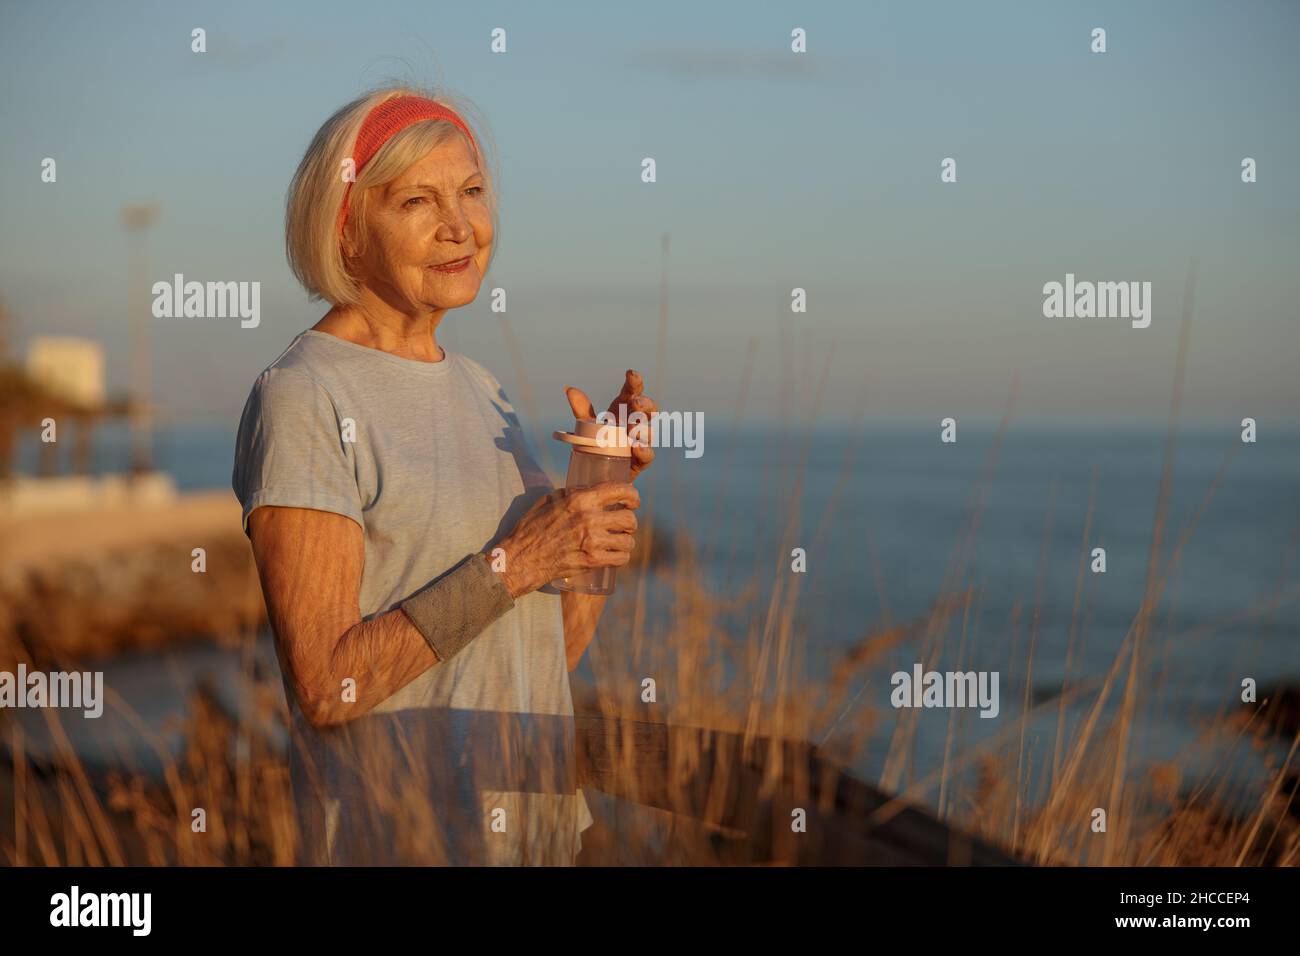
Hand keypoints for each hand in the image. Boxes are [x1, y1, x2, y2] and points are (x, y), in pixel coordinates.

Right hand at [495, 481, 639, 597]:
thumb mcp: (550, 500)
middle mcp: (588, 519)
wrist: (522, 559)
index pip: (620, 490)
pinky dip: (621, 557)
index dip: (632, 495)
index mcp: (579, 500)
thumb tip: (591, 490)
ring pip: (628, 540)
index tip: (633, 501)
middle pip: (629, 519)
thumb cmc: (532, 528)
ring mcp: (591, 542)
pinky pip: (621, 558)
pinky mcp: (591, 561)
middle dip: (630, 521)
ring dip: (626, 541)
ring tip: (619, 541)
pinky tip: (615, 554)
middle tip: (624, 525)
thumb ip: (572, 493)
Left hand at [565, 370, 657, 480]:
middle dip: (645, 404)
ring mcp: (640, 442)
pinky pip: (648, 455)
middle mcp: (636, 423)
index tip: (631, 374)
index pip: (633, 392)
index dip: (635, 382)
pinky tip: (637, 447)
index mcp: (625, 409)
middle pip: (649, 409)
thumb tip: (569, 389)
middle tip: (635, 404)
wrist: (597, 472)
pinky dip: (644, 450)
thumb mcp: (587, 424)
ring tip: (633, 428)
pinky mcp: (640, 461)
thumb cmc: (597, 442)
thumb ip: (581, 409)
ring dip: (643, 428)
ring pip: (649, 432)